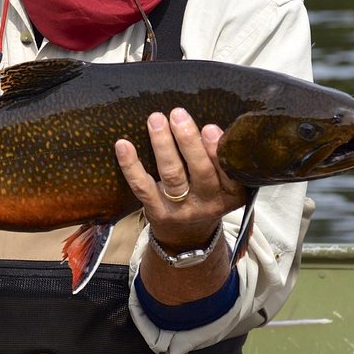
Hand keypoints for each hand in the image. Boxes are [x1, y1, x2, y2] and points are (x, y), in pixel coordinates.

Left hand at [115, 107, 245, 249]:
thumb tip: (207, 125)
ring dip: (163, 145)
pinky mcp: (157, 211)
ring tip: (156, 120)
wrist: (188, 239)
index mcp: (230, 193)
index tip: (209, 127)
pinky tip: (123, 145)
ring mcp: (181, 208)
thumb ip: (220, 159)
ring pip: (172, 175)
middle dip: (188, 141)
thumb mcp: (225, 184)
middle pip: (200, 170)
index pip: (228, 171)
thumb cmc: (207, 197)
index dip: (216, 150)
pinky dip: (131, 165)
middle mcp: (208, 202)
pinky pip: (143, 187)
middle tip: (178, 114)